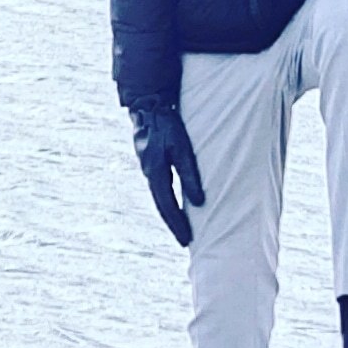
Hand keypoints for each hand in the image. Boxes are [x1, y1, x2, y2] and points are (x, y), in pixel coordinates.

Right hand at [129, 98, 203, 246]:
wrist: (148, 106)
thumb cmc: (167, 125)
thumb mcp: (181, 148)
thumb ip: (189, 174)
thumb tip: (199, 202)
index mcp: (156, 173)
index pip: (167, 207)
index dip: (178, 224)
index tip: (186, 241)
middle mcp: (149, 174)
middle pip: (162, 206)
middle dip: (173, 223)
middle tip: (185, 240)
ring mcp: (148, 168)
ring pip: (160, 197)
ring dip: (170, 213)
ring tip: (182, 226)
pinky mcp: (151, 162)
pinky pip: (160, 188)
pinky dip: (167, 200)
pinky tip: (174, 202)